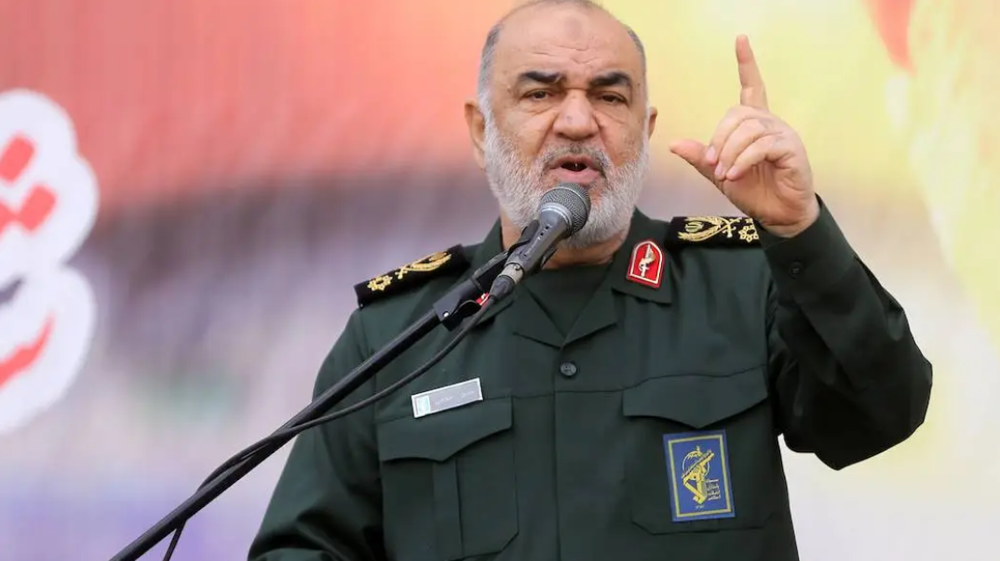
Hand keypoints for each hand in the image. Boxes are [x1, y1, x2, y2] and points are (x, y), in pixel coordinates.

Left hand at [669, 35, 818, 237]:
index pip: (751, 86)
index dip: (746, 63)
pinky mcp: (791, 148)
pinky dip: (743, 160)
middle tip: (713, 165)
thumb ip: (701, 158)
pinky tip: (735, 174)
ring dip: (729, 153)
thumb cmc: (753, 191)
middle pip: (737, 114)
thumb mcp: (719, 174)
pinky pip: (761, 145)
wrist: (777, 215)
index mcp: (753, 124)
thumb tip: (674, 144)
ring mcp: (782, 134)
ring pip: (747, 130)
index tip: (741, 40)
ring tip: (724, 174)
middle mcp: (769, 123)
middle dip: (719, 140)